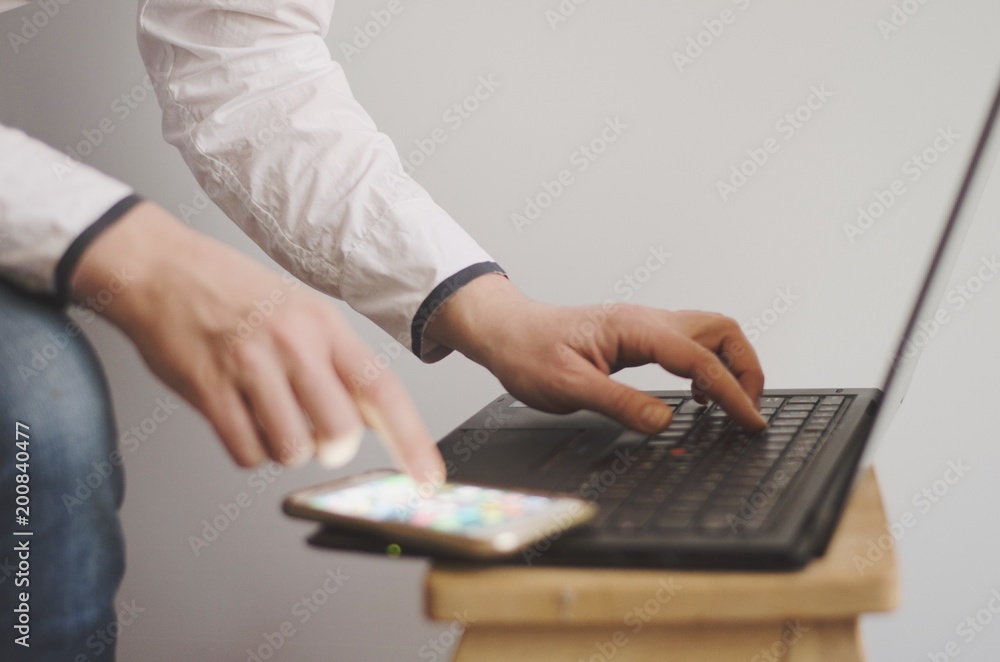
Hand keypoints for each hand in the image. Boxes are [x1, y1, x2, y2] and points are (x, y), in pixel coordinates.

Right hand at [72, 202, 444, 479]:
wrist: (162, 269)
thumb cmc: (234, 293)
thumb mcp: (301, 311)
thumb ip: (335, 362)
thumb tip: (369, 418)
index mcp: (324, 325)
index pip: (381, 389)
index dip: (410, 439)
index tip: (426, 476)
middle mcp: (293, 343)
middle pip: (338, 430)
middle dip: (330, 447)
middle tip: (314, 433)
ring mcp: (250, 365)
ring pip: (291, 448)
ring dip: (283, 447)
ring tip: (267, 414)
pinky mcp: (208, 388)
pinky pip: (246, 451)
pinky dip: (249, 449)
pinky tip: (241, 418)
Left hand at [425, 274, 766, 433]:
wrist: (506, 331)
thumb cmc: (528, 352)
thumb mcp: (568, 387)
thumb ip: (619, 403)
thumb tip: (665, 419)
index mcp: (634, 329)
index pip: (701, 359)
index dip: (732, 392)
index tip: (750, 421)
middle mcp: (646, 320)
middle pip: (722, 331)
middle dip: (746, 369)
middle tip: (747, 411)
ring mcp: (645, 325)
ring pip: (710, 333)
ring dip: (729, 365)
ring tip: (729, 405)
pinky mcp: (639, 335)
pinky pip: (690, 343)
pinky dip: (707, 366)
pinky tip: (696, 394)